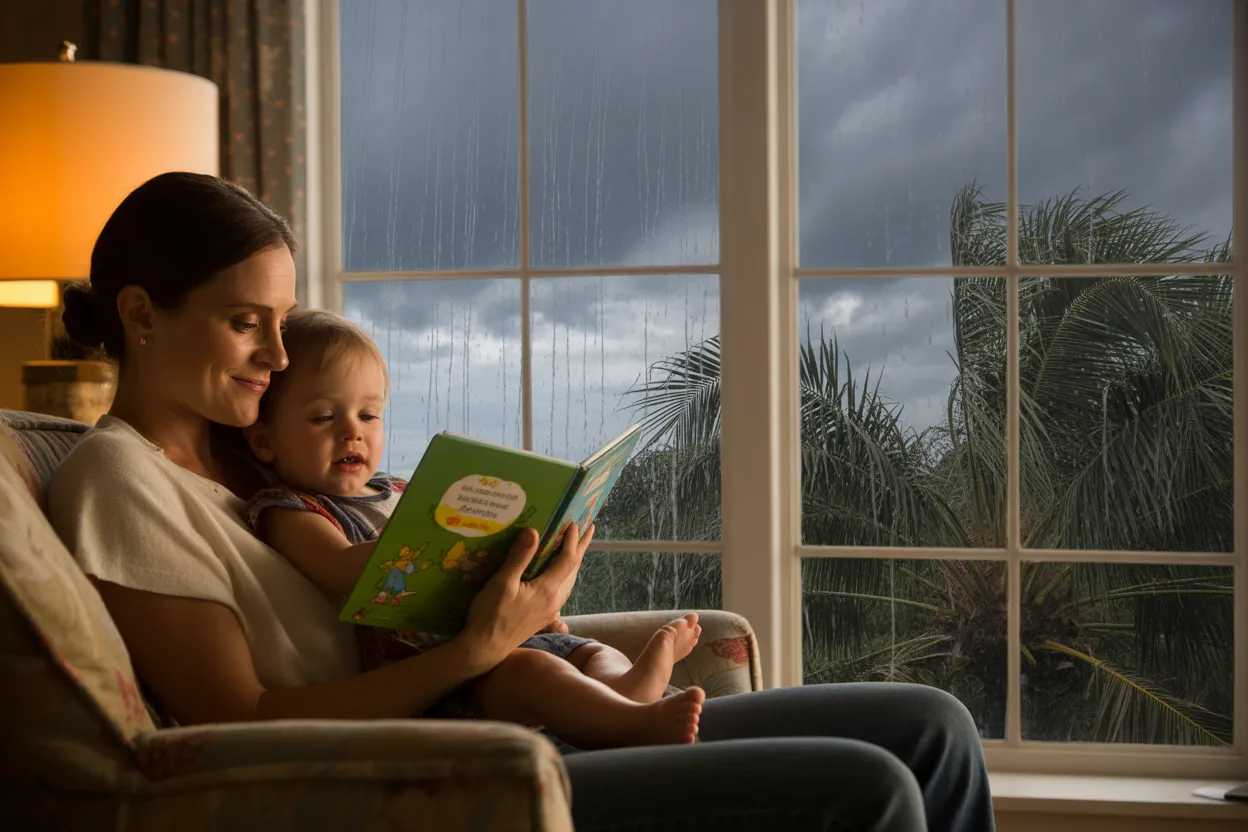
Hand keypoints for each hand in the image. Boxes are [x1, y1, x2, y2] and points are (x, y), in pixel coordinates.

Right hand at [460, 523, 593, 666]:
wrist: (485, 650)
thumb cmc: (490, 615)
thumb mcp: (502, 583)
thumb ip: (519, 557)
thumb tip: (534, 531)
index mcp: (548, 590)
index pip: (568, 559)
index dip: (572, 539)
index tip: (574, 521)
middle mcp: (555, 600)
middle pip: (574, 569)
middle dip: (581, 547)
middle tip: (589, 527)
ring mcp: (550, 610)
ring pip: (569, 580)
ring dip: (574, 561)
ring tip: (576, 547)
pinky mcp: (543, 617)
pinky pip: (561, 589)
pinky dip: (564, 574)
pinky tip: (557, 574)